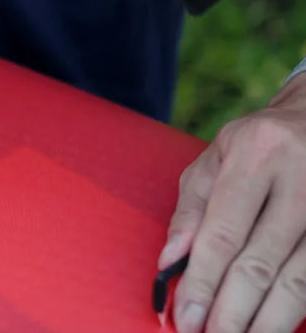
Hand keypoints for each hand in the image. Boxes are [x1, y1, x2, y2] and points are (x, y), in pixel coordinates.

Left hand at [161, 78, 305, 332]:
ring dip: (268, 322)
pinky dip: (298, 312)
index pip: (223, 232)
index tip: (184, 319)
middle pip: (262, 262)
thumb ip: (190, 212)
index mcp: (256, 153)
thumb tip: (169, 266)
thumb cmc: (255, 146)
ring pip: (300, 282)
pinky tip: (275, 327)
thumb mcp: (214, 161)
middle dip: (232, 311)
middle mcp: (302, 178)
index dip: (203, 282)